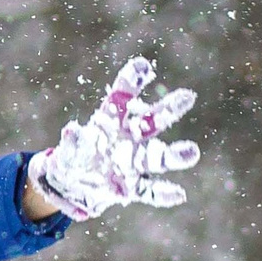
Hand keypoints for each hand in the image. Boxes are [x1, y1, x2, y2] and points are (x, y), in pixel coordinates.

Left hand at [29, 57, 201, 219]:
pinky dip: (162, 193)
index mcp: (111, 120)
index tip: (142, 65)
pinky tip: (178, 195)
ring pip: (157, 157)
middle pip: (152, 122)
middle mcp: (128, 138)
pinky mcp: (131, 188)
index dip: (132, 81)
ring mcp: (133, 163)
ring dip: (174, 155)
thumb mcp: (69, 148)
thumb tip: (71, 131)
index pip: (123, 96)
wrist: (75, 185)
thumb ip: (73, 141)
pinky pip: (149, 190)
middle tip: (188, 96)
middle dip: (169, 110)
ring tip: (192, 153)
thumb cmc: (75, 157)